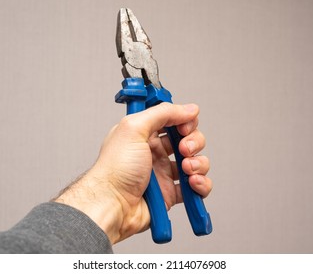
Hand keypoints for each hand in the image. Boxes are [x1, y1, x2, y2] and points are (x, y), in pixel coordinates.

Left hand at [54, 103, 211, 243]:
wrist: (111, 205)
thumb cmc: (115, 170)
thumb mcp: (134, 129)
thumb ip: (162, 113)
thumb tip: (188, 108)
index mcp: (145, 134)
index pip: (173, 120)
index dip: (184, 121)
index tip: (185, 126)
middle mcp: (156, 151)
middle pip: (188, 139)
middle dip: (193, 142)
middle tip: (184, 149)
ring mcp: (164, 172)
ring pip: (195, 162)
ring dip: (198, 163)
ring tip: (186, 169)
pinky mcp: (171, 193)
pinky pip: (196, 186)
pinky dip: (201, 184)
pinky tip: (193, 183)